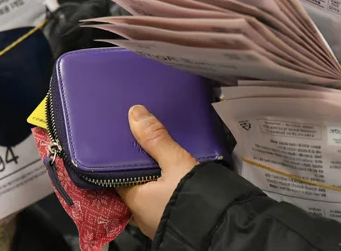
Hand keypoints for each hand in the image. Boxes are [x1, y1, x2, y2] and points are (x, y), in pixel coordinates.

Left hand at [116, 105, 197, 238]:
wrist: (223, 229)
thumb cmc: (193, 196)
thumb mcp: (175, 162)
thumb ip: (155, 138)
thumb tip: (134, 112)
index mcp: (134, 201)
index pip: (117, 175)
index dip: (120, 158)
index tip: (125, 141)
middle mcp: (141, 215)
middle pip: (135, 184)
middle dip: (141, 168)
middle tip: (145, 145)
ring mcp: (157, 221)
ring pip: (151, 193)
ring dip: (155, 178)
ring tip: (161, 155)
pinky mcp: (175, 223)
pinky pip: (164, 201)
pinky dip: (166, 188)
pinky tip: (175, 175)